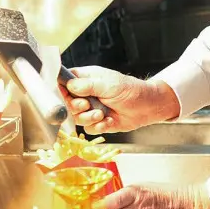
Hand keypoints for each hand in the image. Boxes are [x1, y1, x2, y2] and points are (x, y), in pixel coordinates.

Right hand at [63, 66, 179, 134]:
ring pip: (76, 118)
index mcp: (86, 79)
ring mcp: (90, 108)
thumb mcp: (110, 85)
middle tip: (86, 105)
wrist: (148, 107)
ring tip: (101, 114)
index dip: (61, 91)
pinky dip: (98, 127)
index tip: (66, 96)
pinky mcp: (98, 122)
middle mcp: (85, 94)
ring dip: (88, 118)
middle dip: (75, 107)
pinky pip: (89, 129)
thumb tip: (70, 85)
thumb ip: (89, 85)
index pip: (64, 83)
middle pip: (66, 103)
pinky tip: (109, 121)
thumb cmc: (131, 90)